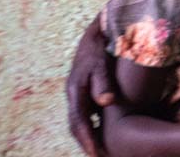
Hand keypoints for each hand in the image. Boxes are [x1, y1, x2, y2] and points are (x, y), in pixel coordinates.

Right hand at [66, 17, 116, 156]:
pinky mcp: (82, 91)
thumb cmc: (100, 48)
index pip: (80, 121)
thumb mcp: (100, 63)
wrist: (95, 34)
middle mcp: (73, 94)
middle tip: (98, 156)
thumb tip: (106, 102)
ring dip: (87, 135)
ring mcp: (76, 93)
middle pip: (76, 124)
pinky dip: (91, 125)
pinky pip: (85, 113)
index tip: (95, 152)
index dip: (87, 138)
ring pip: (79, 120)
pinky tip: (102, 132)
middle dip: (85, 142)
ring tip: (99, 150)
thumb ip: (103, 82)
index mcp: (75, 90)